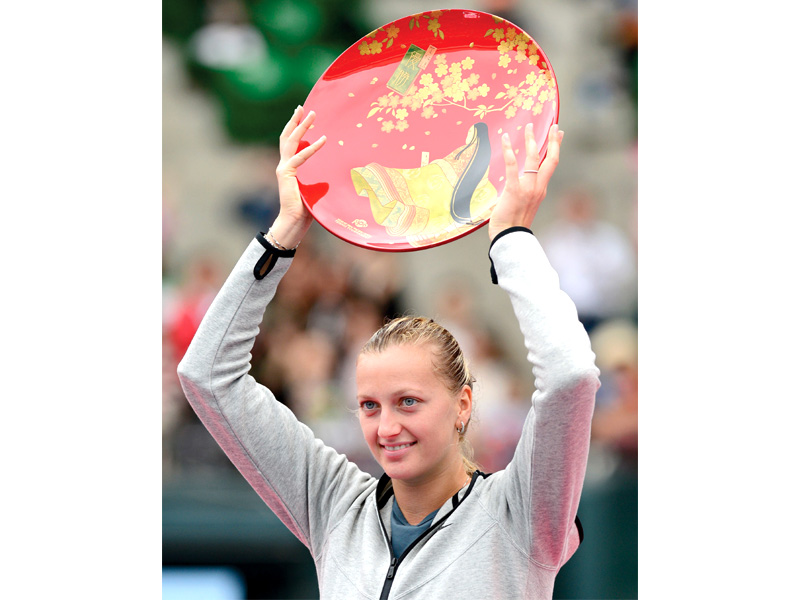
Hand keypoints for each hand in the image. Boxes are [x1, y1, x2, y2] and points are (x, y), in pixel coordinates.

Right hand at [271, 106, 326, 248]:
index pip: (291, 142)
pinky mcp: (286, 174)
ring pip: (291, 141)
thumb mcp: (316, 189)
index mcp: (289, 167)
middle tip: (303, 107)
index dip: (296, 127)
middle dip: (295, 121)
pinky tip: (322, 140)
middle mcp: (284, 165)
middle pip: (287, 136)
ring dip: (301, 126)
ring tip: (311, 115)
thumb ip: (321, 179)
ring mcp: (283, 168)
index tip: (303, 114)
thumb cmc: (306, 209)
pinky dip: (311, 148)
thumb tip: (335, 176)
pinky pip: (299, 157)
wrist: (293, 222)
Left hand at [487, 123, 563, 242]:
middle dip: (553, 140)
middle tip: (554, 125)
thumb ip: (524, 193)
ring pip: (533, 158)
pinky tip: (505, 139)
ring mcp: (528, 188)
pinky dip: (509, 151)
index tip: (559, 135)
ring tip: (529, 127)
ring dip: (531, 140)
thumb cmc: (512, 224)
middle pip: (551, 159)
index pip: (551, 165)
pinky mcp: (514, 190)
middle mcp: (538, 188)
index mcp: (541, 191)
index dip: (556, 148)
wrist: (508, 237)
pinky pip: (512, 166)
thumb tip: (518, 183)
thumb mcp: (524, 206)